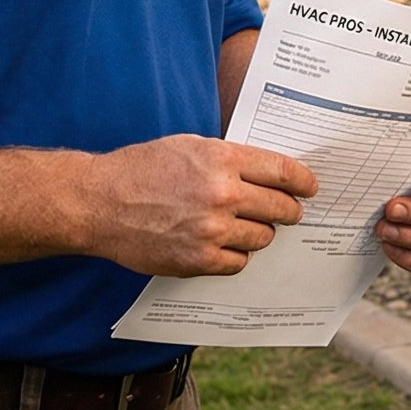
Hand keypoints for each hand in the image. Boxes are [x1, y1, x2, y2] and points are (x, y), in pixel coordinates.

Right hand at [82, 134, 317, 277]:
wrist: (100, 203)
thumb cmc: (141, 169)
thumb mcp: (189, 146)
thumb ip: (229, 158)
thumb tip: (267, 172)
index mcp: (221, 159)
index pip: (282, 170)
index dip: (303, 181)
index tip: (311, 187)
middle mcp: (222, 194)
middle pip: (280, 208)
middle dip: (288, 210)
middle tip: (288, 212)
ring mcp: (211, 230)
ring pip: (262, 238)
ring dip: (260, 234)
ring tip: (246, 227)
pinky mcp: (198, 260)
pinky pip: (238, 263)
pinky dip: (235, 255)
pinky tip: (224, 246)